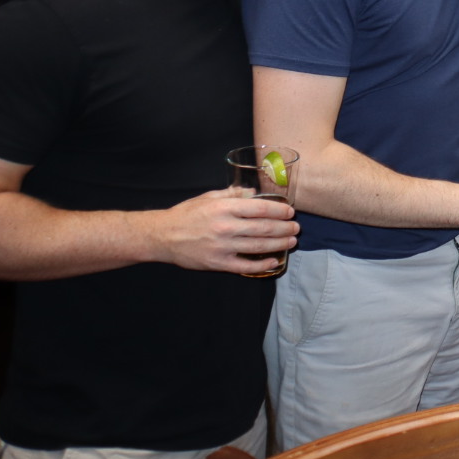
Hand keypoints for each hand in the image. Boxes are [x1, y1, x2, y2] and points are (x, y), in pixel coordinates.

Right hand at [152, 189, 298, 274]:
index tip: (290, 212)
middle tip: (296, 228)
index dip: (279, 210)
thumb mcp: (210, 197)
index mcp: (225, 208)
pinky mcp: (217, 263)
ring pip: (258, 246)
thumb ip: (234, 194)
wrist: (162, 236)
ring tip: (291, 241)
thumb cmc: (187, 214)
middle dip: (284, 228)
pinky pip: (245, 265)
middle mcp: (226, 227)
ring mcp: (222, 246)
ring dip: (279, 244)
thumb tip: (255, 193)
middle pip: (264, 228)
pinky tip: (274, 261)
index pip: (260, 208)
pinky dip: (262, 265)